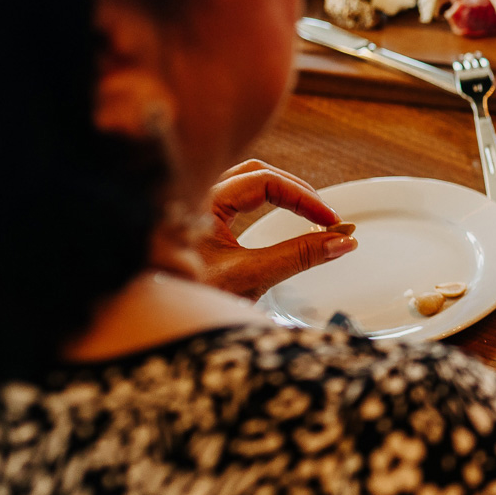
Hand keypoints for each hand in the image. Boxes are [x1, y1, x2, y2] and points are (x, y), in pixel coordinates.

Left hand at [196, 160, 356, 298]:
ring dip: (279, 192)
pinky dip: (262, 202)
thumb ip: (298, 255)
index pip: (265, 181)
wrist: (154, 321)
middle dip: (295, 191)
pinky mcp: (196, 225)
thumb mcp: (250, 276)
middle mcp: (195, 196)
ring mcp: (193, 209)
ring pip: (244, 182)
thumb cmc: (187, 297)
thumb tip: (341, 241)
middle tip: (323, 216)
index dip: (303, 197)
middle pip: (256, 173)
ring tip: (305, 211)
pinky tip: (275, 216)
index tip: (330, 220)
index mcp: (202, 200)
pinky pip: (235, 199)